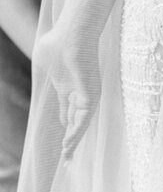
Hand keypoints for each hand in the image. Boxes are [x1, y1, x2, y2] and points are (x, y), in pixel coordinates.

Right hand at [33, 26, 100, 160]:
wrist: (72, 33)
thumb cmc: (58, 43)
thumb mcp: (45, 65)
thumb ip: (46, 80)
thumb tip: (43, 81)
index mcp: (68, 86)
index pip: (68, 112)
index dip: (65, 127)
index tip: (62, 144)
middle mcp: (79, 92)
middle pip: (76, 121)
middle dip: (71, 140)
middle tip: (67, 158)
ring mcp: (85, 93)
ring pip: (80, 123)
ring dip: (73, 141)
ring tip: (68, 157)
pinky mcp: (90, 94)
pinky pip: (83, 118)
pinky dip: (76, 132)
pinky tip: (69, 144)